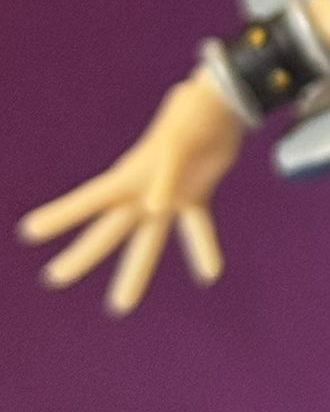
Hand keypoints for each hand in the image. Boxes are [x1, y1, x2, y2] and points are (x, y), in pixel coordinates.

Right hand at [18, 69, 247, 314]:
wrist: (217, 104)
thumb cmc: (191, 115)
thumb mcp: (180, 141)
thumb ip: (168, 173)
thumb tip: (155, 207)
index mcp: (129, 175)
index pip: (90, 199)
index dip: (62, 215)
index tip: (29, 231)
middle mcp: (142, 192)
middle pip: (108, 230)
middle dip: (82, 255)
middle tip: (54, 278)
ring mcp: (167, 197)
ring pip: (146, 241)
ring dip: (134, 272)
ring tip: (120, 306)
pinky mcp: (195, 196)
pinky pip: (196, 228)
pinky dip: (203, 249)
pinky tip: (210, 274)